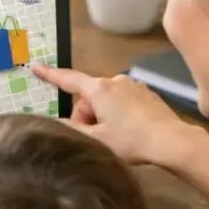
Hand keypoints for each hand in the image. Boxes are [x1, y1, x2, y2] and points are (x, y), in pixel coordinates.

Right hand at [31, 64, 189, 164]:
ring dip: (103, 116)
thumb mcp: (96, 139)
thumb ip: (71, 129)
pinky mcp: (146, 94)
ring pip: (105, 100)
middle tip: (94, 138)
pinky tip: (129, 131)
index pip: (68, 80)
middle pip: (88, 97)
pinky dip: (119, 114)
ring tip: (114, 137)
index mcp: (99, 89)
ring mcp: (133, 86)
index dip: (50, 75)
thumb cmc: (131, 140)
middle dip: (86, 115)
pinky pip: (122, 101)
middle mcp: (115, 81)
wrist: (172, 141)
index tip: (36, 67)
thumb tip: (53, 122)